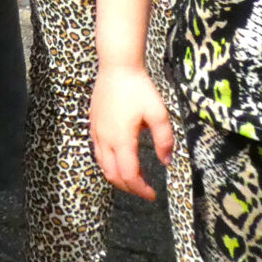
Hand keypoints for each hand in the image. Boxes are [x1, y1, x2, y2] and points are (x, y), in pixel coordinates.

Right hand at [89, 63, 172, 200]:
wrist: (117, 66)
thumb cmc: (139, 88)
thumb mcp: (159, 114)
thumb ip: (165, 140)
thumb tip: (167, 162)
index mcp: (122, 140)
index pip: (129, 175)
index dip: (140, 189)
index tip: (153, 195)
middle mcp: (105, 139)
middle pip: (112, 174)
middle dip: (128, 187)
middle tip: (144, 190)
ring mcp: (96, 132)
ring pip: (102, 165)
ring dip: (117, 176)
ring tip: (134, 178)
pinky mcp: (94, 124)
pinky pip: (98, 152)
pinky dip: (109, 164)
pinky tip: (121, 159)